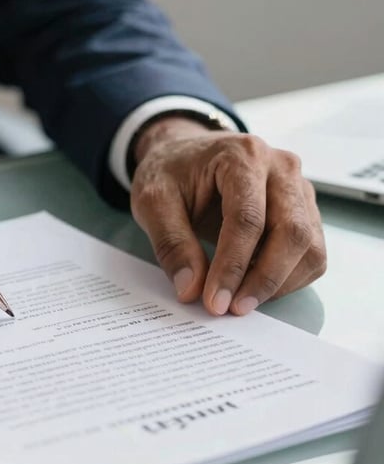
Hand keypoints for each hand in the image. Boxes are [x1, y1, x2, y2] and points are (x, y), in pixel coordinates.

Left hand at [129, 116, 325, 315]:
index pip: (248, 219)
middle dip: (263, 279)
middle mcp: (281, 168)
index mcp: (243, 156)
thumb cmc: (170, 172)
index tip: (214, 301)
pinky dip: (288, 278)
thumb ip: (171, 243)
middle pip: (291, 232)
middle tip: (232, 309)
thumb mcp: (152, 201)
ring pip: (309, 246)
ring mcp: (299, 189)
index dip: (233, 266)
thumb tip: (191, 289)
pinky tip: (254, 287)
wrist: (183, 154)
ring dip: (279, 283)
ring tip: (240, 301)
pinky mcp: (304, 210)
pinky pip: (311, 252)